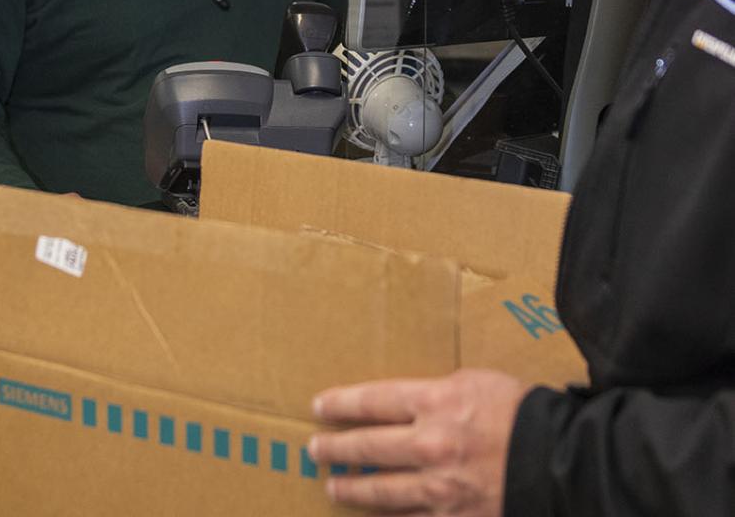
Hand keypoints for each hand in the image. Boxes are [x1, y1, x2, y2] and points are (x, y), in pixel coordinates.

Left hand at [308, 369, 529, 515]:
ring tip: (334, 487)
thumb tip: (407, 404)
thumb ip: (436, 394)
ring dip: (353, 489)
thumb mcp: (474, 383)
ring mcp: (440, 488)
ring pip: (382, 491)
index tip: (318, 407)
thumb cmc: (520, 412)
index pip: (372, 401)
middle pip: (368, 446)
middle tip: (315, 449)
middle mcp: (430, 444)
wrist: (558, 462)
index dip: (341, 404)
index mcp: (435, 401)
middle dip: (336, 448)